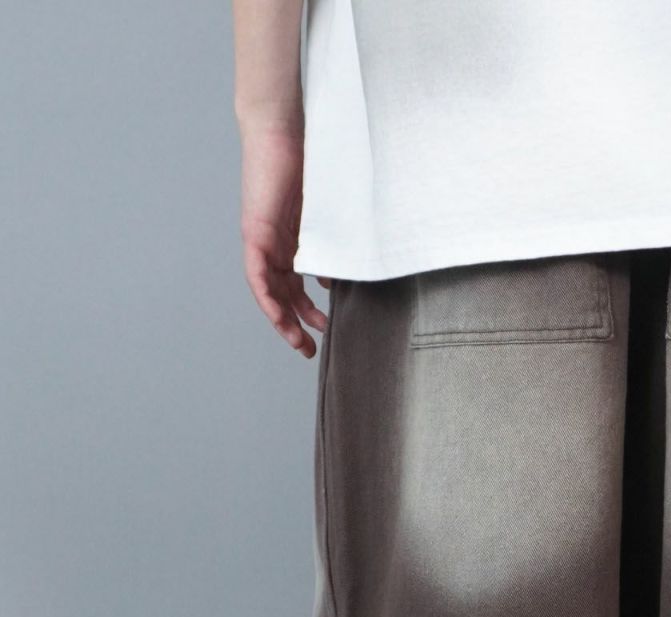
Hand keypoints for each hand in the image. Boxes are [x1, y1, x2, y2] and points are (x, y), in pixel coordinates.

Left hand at [239, 125, 327, 355]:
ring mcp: (262, 239)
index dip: (305, 311)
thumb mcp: (327, 213)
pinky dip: (267, 297)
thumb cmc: (310, 161)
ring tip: (299, 341)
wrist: (282, 128)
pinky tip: (278, 316)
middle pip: (282, 294)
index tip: (322, 329)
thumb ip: (330, 244)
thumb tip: (331, 278)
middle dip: (295, 324)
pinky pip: (257, 275)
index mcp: (291, 240)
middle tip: (309, 349)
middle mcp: (274, 244)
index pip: (294, 284)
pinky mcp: (254, 232)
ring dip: (281, 319)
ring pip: (269, 291)